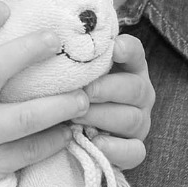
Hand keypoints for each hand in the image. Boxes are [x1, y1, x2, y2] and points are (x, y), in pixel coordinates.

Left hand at [78, 32, 153, 170]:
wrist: (68, 128)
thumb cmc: (69, 89)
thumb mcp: (69, 69)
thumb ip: (70, 55)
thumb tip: (48, 35)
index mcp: (128, 67)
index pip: (135, 53)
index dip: (128, 49)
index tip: (115, 48)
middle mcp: (139, 93)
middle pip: (135, 88)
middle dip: (107, 89)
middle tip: (84, 91)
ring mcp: (139, 121)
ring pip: (132, 119)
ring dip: (103, 117)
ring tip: (77, 117)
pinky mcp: (133, 149)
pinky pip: (135, 151)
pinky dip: (116, 149)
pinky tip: (95, 142)